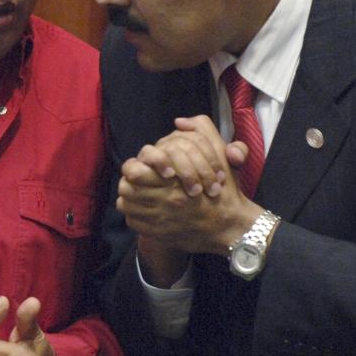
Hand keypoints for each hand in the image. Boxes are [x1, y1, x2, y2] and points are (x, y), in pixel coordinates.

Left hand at [118, 116, 260, 255]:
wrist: (230, 227)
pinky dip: (135, 216)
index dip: (135, 167)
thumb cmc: (225, 190)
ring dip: (130, 199)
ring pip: (126, 206)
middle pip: (125, 188)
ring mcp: (159, 221)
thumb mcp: (219, 155)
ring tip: (138, 195)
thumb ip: (202, 130)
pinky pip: (133, 223)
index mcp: (172, 180)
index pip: (132, 170)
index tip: (143, 168)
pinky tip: (145, 211)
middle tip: (136, 181)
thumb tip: (179, 121)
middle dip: (129, 182)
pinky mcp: (158, 234)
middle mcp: (163, 201)